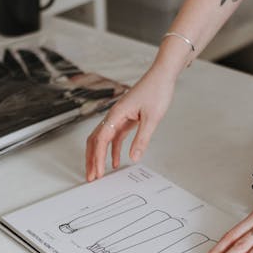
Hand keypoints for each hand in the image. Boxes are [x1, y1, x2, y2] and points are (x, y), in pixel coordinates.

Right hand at [85, 66, 175, 180]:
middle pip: (95, 140)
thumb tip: (134, 156)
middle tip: (91, 176)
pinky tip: (116, 161)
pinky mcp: (126, 119)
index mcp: (116, 114)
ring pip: (103, 140)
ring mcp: (119, 117)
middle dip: (91, 159)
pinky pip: (115, 138)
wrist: (162, 76)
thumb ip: (142, 139)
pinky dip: (113, 150)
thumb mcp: (152, 118)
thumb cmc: (156, 90)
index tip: (97, 171)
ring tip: (98, 172)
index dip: (97, 157)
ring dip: (99, 156)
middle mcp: (114, 115)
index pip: (101, 139)